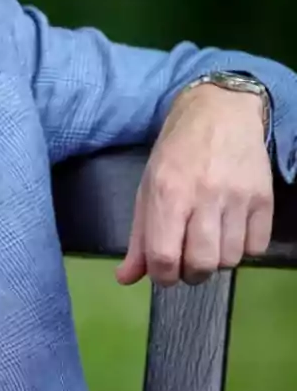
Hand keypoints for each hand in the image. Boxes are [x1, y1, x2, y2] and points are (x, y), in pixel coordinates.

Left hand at [115, 83, 272, 286]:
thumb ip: (139, 236)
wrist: (221, 113)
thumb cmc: (176, 152)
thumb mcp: (147, 188)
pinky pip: (257, 248)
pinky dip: (243, 249)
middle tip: (186, 261)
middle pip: (201, 264)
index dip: (162, 276)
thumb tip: (125, 278)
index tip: (163, 273)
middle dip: (190, 273)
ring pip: (230, 259)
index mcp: (167, 192)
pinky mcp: (265, 199)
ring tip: (208, 242)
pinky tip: (231, 232)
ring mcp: (238, 198)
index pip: (164, 256)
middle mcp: (204, 196)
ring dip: (216, 261)